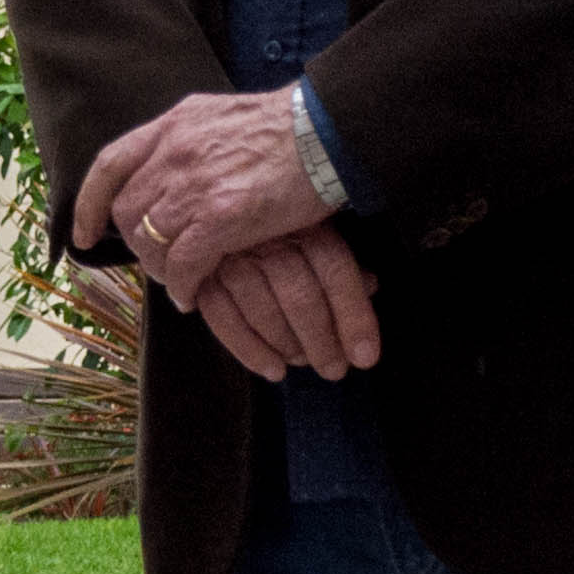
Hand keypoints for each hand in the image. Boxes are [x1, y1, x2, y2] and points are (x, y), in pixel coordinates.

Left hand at [66, 83, 336, 299]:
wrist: (328, 131)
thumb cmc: (290, 127)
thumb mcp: (224, 116)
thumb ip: (192, 138)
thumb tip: (175, 166)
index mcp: (175, 124)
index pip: (111, 163)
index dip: (89, 203)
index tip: (84, 233)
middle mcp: (175, 152)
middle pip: (129, 210)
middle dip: (136, 244)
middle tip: (159, 262)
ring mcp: (194, 185)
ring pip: (151, 242)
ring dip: (160, 270)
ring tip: (179, 282)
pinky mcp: (220, 217)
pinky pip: (182, 264)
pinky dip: (182, 286)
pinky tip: (192, 296)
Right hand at [185, 228, 379, 383]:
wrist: (219, 203)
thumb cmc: (282, 225)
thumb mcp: (318, 230)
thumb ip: (341, 260)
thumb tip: (371, 287)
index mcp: (302, 223)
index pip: (334, 269)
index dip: (353, 315)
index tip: (365, 356)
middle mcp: (266, 237)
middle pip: (298, 293)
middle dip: (319, 339)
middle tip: (333, 369)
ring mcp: (230, 255)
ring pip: (261, 307)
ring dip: (285, 344)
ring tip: (302, 363)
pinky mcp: (202, 273)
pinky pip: (222, 315)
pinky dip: (247, 348)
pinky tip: (270, 368)